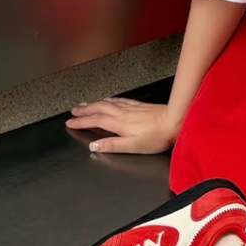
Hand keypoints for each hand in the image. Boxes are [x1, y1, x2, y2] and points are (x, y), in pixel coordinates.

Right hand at [65, 98, 181, 154]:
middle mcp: (123, 114)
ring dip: (94, 103)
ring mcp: (131, 108)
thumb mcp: (134, 146)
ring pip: (107, 103)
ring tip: (85, 104)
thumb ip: (113, 146)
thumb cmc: (157, 137)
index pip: (95, 121)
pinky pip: (119, 100)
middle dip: (84, 110)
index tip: (70, 123)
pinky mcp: (139, 106)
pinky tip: (108, 99)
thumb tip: (94, 146)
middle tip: (73, 111)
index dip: (81, 122)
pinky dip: (109, 99)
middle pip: (99, 109)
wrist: (175, 122)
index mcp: (119, 124)